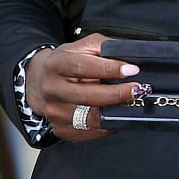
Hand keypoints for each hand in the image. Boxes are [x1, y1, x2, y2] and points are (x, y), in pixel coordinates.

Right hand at [23, 33, 137, 141]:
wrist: (40, 82)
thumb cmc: (66, 62)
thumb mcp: (81, 47)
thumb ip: (103, 47)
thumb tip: (131, 54)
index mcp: (55, 64)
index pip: (82, 66)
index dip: (109, 68)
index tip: (131, 70)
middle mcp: (51, 89)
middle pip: (87, 95)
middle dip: (117, 93)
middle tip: (138, 89)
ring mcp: (54, 112)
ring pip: (89, 118)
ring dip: (115, 111)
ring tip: (131, 103)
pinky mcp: (60, 129)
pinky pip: (89, 132)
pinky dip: (107, 126)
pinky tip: (116, 115)